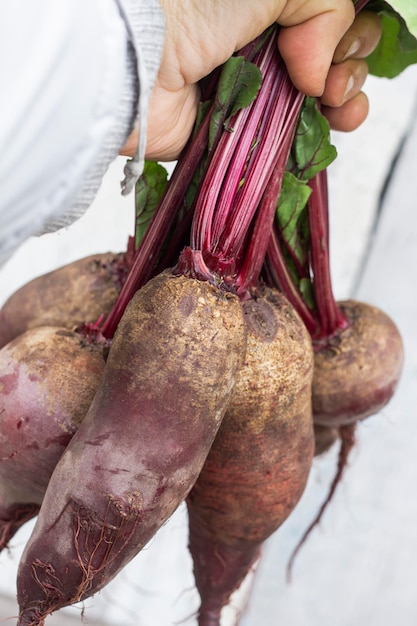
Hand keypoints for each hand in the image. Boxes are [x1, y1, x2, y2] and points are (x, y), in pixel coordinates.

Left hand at [121, 2, 380, 160]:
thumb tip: (321, 71)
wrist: (134, 61)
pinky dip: (316, 135)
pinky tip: (331, 124)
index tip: (344, 40)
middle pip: (328, 52)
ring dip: (344, 97)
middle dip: (349, 62)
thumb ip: (324, 5)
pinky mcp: (237, 129)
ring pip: (314, 96)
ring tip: (338, 103)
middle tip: (334, 76)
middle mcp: (260, 38)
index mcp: (266, 2)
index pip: (325, 14)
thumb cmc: (192, 3)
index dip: (349, 27)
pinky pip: (287, 136)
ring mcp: (250, 85)